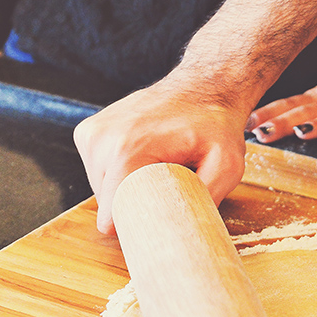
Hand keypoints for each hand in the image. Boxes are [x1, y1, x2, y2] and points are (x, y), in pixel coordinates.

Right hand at [73, 74, 249, 233]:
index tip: (156, 229)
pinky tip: (144, 162)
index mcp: (126, 149)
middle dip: (136, 206)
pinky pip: (99, 172)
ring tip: (157, 171)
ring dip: (129, 189)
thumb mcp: (227, 165)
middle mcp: (100, 140)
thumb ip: (207, 198)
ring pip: (102, 189)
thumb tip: (185, 228)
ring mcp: (90, 134)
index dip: (136, 227)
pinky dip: (121, 175)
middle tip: (168, 192)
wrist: (204, 86)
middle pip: (107, 203)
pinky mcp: (88, 133)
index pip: (112, 212)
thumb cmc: (216, 125)